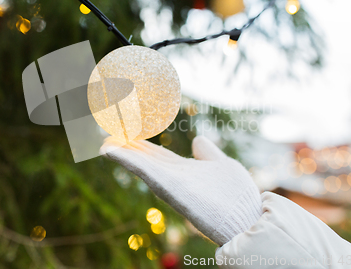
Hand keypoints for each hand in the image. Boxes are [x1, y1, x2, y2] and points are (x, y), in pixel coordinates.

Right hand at [100, 136, 261, 245]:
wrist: (247, 218)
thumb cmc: (237, 196)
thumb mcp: (222, 165)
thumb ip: (208, 153)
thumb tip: (197, 139)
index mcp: (183, 170)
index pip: (156, 155)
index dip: (140, 144)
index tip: (125, 133)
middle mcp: (172, 176)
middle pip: (144, 158)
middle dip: (125, 147)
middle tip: (104, 137)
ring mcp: (170, 182)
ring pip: (140, 163)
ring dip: (121, 153)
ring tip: (102, 143)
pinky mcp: (170, 186)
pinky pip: (144, 170)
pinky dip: (127, 159)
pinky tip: (110, 150)